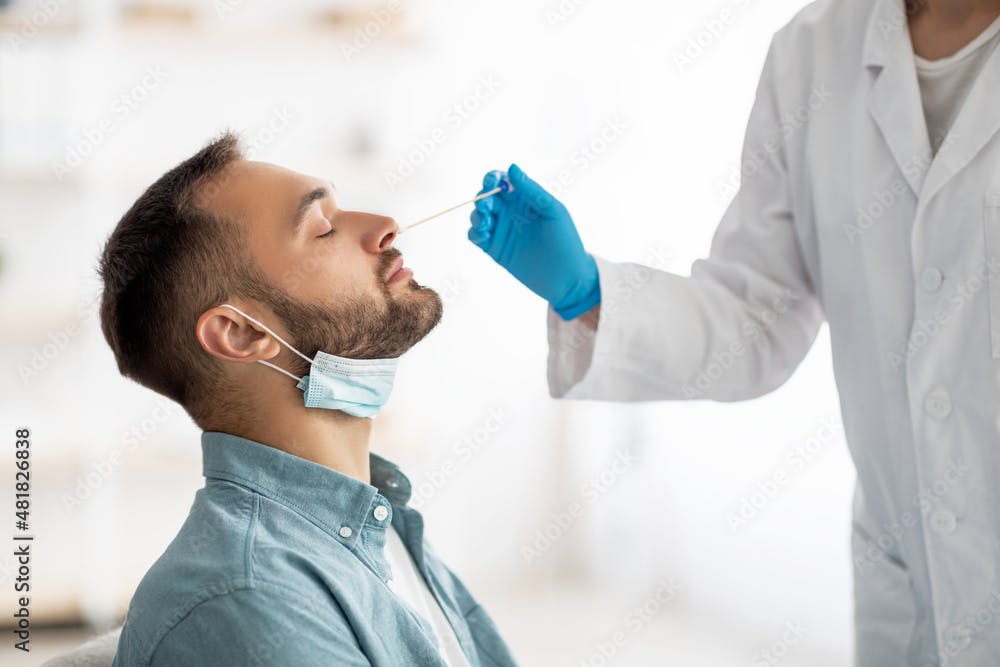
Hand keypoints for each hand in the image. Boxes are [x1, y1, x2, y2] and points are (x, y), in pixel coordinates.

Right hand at [468, 163, 600, 319]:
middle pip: (486, 197)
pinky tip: (483, 235)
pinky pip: (476, 236)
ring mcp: (502, 230)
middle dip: (482, 198)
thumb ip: (532, 191)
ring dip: (477, 216)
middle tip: (487, 208)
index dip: (492, 178)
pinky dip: (474, 232)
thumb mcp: (553, 212)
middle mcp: (511, 212)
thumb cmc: (566, 242)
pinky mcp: (494, 249)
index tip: (490, 184)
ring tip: (487, 225)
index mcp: (525, 199)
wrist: (566, 279)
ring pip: (478, 215)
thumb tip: (512, 167)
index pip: (502, 181)